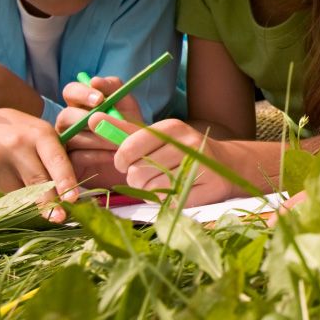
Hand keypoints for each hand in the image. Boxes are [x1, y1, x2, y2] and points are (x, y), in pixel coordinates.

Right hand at [0, 108, 77, 221]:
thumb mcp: (44, 137)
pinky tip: (11, 197)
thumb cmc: (25, 136)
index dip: (65, 181)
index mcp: (40, 134)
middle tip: (59, 218)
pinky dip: (7, 203)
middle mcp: (17, 144)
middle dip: (49, 204)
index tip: (72, 200)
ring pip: (16, 194)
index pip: (56, 160)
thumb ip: (57, 161)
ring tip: (34, 205)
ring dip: (27, 205)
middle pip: (36, 182)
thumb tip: (69, 198)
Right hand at [57, 75, 144, 188]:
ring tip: (118, 143)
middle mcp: (70, 121)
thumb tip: (95, 81)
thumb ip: (115, 89)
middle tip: (105, 123)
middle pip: (66, 115)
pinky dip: (98, 155)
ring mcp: (67, 141)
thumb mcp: (128, 106)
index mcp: (81, 104)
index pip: (71, 91)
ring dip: (99, 139)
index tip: (100, 99)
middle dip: (88, 120)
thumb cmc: (129, 128)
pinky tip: (113, 156)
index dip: (82, 93)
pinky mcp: (71, 162)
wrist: (138, 159)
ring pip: (74, 136)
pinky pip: (77, 156)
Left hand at [111, 119, 239, 206]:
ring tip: (163, 183)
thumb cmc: (182, 151)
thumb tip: (93, 118)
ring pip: (152, 188)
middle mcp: (188, 143)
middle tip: (148, 175)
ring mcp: (200, 166)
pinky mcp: (208, 187)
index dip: (121, 160)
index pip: (130, 146)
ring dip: (151, 191)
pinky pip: (171, 201)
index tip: (124, 163)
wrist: (227, 166)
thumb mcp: (156, 137)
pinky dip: (168, 201)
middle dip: (136, 179)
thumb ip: (125, 130)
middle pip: (138, 172)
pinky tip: (177, 192)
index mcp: (172, 127)